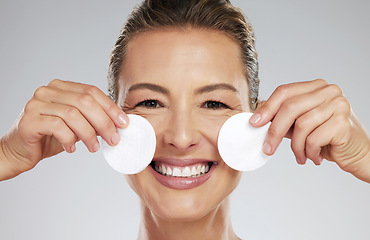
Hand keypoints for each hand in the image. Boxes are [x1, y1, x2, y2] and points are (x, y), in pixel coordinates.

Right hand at [0, 79, 128, 180]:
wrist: (19, 151)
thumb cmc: (50, 137)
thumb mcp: (77, 126)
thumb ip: (93, 120)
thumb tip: (119, 124)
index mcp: (61, 87)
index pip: (91, 91)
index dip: (110, 107)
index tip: (123, 123)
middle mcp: (48, 91)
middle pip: (85, 101)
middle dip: (104, 122)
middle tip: (113, 138)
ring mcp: (37, 103)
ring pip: (73, 114)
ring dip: (89, 134)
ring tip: (94, 147)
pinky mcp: (30, 120)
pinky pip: (58, 127)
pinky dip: (70, 139)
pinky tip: (71, 149)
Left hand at [249, 79, 369, 182]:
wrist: (356, 152)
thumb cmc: (326, 137)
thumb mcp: (300, 125)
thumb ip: (282, 118)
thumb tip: (256, 117)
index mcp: (315, 87)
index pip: (285, 91)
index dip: (267, 108)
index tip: (254, 123)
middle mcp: (328, 91)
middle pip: (290, 107)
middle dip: (274, 131)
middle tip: (268, 148)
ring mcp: (338, 105)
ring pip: (301, 125)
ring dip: (296, 146)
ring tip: (301, 155)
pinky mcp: (344, 123)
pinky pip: (314, 138)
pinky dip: (309, 152)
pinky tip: (314, 157)